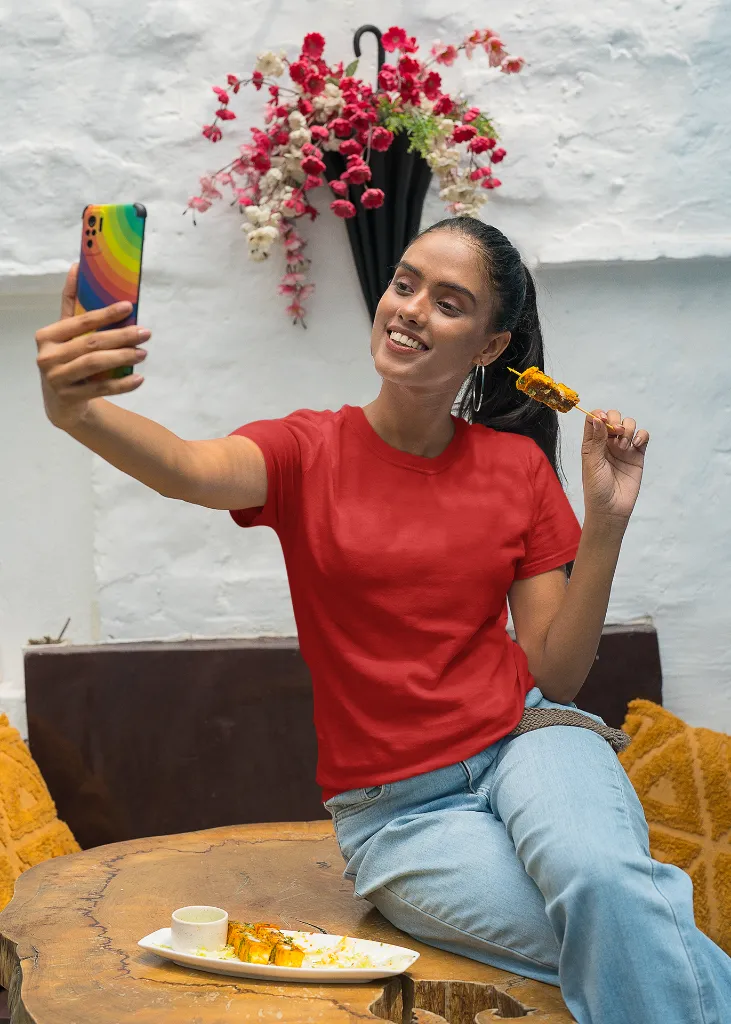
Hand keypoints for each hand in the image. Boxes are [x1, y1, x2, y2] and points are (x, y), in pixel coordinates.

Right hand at [35, 264, 149, 430]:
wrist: (61, 404)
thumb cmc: (67, 361)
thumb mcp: (65, 334)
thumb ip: (71, 304)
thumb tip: (77, 267)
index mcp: (47, 336)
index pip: (80, 321)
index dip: (105, 313)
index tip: (129, 306)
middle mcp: (47, 357)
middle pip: (91, 343)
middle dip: (122, 336)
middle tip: (146, 333)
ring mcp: (56, 379)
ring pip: (95, 363)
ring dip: (123, 357)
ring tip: (143, 353)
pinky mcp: (69, 398)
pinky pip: (101, 389)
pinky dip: (122, 384)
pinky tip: (139, 378)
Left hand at [581, 409, 649, 524]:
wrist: (611, 508)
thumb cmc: (596, 488)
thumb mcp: (592, 462)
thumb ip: (597, 440)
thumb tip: (598, 418)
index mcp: (592, 443)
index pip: (594, 419)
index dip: (599, 414)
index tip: (604, 420)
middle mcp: (607, 442)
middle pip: (613, 417)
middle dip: (616, 420)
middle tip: (616, 433)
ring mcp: (623, 447)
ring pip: (629, 424)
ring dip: (628, 429)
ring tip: (623, 446)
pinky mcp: (637, 454)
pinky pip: (642, 436)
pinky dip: (641, 435)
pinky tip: (636, 444)